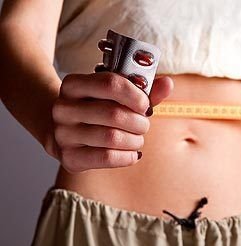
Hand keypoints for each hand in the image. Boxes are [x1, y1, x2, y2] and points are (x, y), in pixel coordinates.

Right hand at [48, 72, 172, 172]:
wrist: (65, 131)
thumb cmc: (97, 109)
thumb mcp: (116, 95)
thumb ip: (143, 91)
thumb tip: (167, 84)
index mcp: (73, 85)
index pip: (110, 84)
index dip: (135, 95)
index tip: (146, 105)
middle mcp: (63, 108)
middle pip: (114, 114)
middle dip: (138, 122)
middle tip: (143, 125)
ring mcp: (63, 134)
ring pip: (112, 137)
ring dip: (135, 140)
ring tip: (137, 139)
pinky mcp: (69, 157)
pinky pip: (107, 158)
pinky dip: (128, 156)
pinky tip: (132, 153)